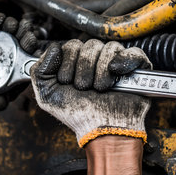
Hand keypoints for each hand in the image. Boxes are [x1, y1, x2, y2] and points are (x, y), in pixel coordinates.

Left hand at [0, 13, 36, 148]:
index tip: (11, 25)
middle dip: (24, 32)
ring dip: (31, 45)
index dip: (10, 25)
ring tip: (30, 41)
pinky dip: (34, 64)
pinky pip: (27, 75)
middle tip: (24, 32)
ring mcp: (4, 72)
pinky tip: (36, 55)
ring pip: (25, 55)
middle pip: (17, 41)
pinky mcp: (12, 87)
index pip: (2, 31)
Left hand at [30, 39, 151, 146]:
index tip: (68, 82)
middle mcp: (96, 59)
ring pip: (109, 48)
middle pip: (90, 44)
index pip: (71, 45)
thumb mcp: (47, 95)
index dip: (68, 64)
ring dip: (101, 72)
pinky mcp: (137, 68)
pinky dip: (124, 61)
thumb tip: (54, 47)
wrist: (101, 130)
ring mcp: (116, 62)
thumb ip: (38, 70)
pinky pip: (133, 52)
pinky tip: (115, 73)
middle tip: (84, 88)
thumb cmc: (77, 114)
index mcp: (76, 62)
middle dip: (84, 70)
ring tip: (100, 89)